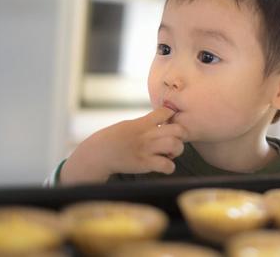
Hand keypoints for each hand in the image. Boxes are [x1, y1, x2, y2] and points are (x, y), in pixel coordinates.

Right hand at [60, 107, 186, 184]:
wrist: (98, 153)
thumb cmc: (114, 139)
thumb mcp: (129, 124)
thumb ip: (145, 123)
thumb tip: (160, 119)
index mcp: (143, 122)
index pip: (166, 111)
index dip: (173, 117)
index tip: (170, 124)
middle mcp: (147, 134)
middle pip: (177, 129)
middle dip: (181, 135)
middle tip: (175, 141)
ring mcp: (146, 149)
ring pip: (175, 145)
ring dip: (177, 150)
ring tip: (170, 154)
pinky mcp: (144, 164)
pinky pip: (166, 165)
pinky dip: (170, 167)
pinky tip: (165, 166)